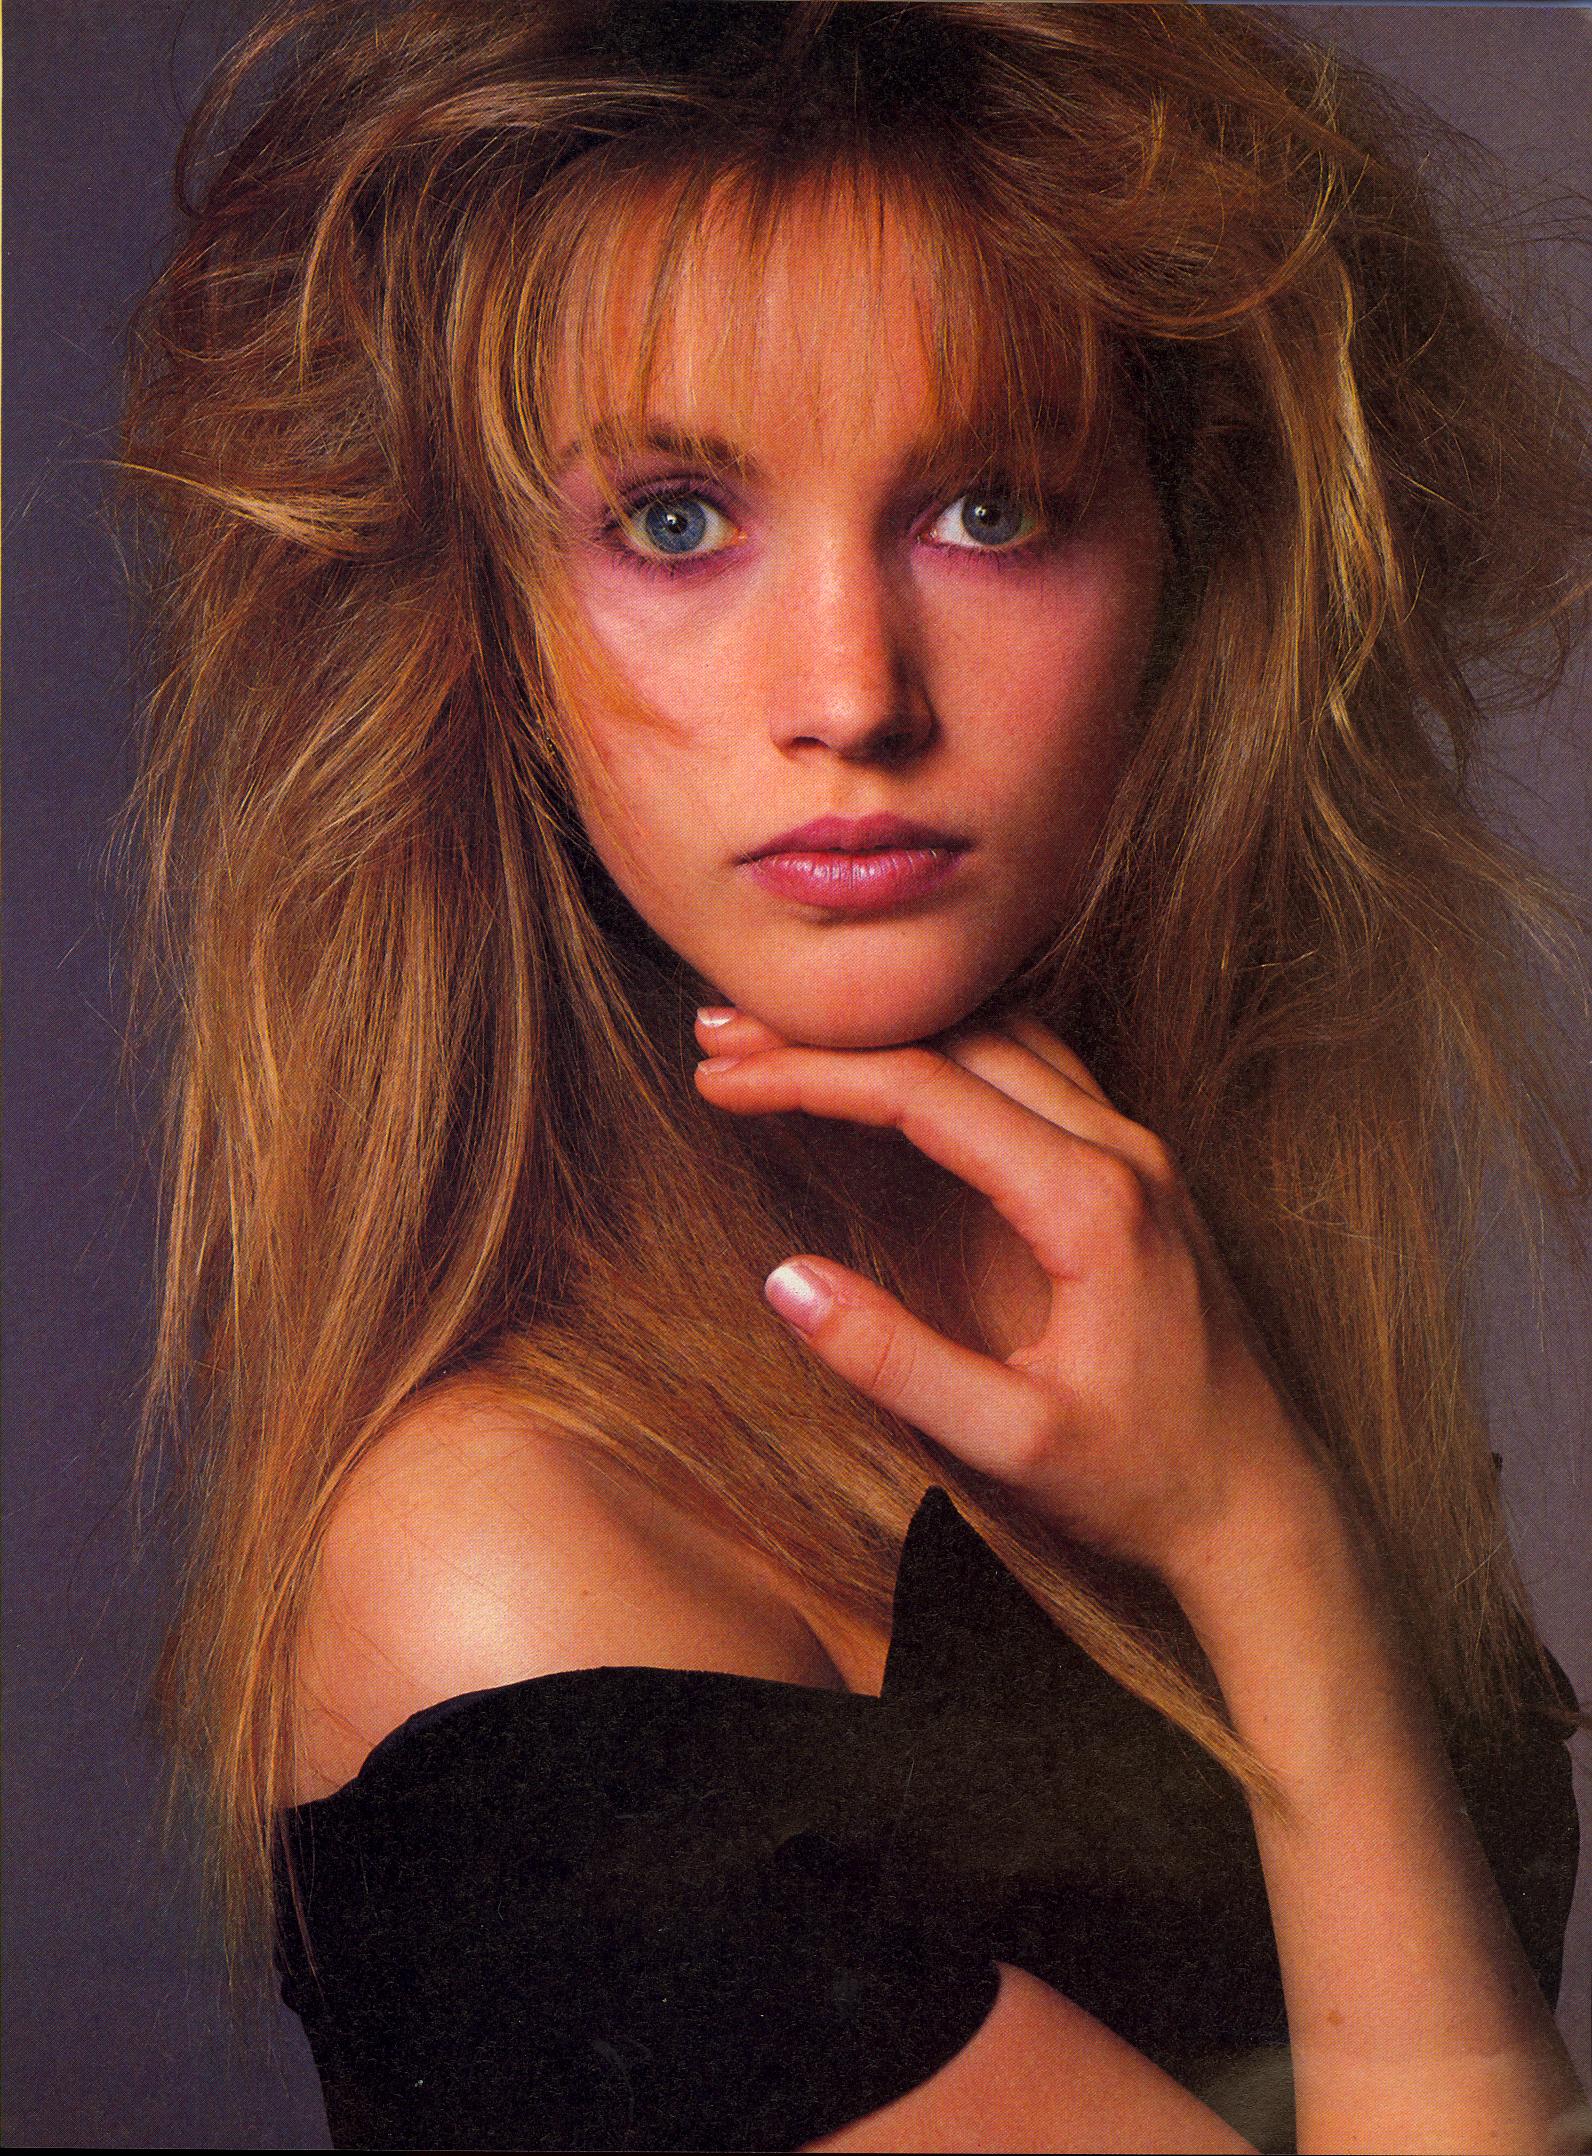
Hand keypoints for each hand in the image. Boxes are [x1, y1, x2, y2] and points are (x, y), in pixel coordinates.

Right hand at [694, 1004, 1328, 1594]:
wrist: (1261, 1505)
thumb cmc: (1143, 1482)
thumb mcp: (1009, 1443)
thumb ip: (895, 1362)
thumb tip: (785, 1279)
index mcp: (1089, 1202)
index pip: (923, 1093)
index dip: (808, 1076)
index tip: (717, 1080)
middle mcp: (1121, 1150)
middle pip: (953, 1042)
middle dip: (828, 1036)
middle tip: (717, 1036)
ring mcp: (1136, 1150)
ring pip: (996, 1037)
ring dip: (886, 1032)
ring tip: (776, 1039)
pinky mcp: (1135, 1169)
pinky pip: (1032, 1067)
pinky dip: (944, 1050)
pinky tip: (884, 1061)